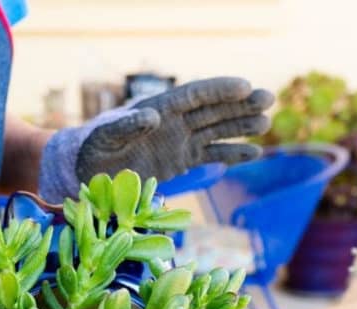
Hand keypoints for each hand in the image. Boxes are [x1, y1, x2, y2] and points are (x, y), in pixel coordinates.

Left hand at [39, 77, 273, 201]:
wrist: (88, 173)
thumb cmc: (93, 149)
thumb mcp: (105, 137)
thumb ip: (128, 126)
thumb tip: (154, 116)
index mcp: (158, 109)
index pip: (194, 95)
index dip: (219, 90)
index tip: (244, 87)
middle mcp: (173, 122)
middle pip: (213, 109)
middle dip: (240, 104)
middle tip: (269, 99)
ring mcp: (179, 141)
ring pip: (217, 130)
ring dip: (241, 126)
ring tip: (266, 123)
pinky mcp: (181, 161)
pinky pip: (211, 155)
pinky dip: (232, 154)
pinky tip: (255, 153)